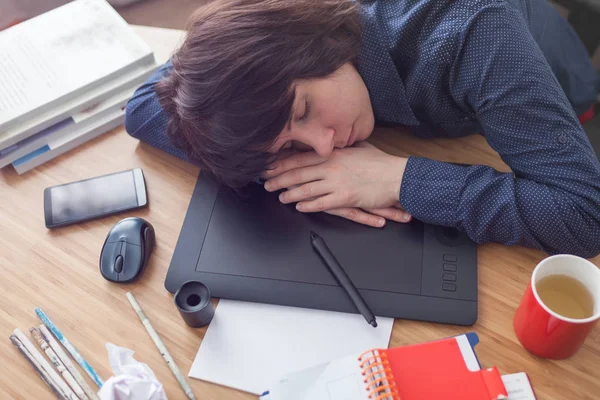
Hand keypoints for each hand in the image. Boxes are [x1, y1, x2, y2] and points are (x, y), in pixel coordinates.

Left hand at [263, 142, 410, 224]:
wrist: (396, 177)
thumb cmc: (380, 163)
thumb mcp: (359, 148)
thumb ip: (343, 146)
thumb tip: (335, 141)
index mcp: (334, 153)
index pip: (302, 157)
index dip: (283, 162)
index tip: (270, 164)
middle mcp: (332, 166)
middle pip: (299, 172)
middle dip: (279, 178)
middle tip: (266, 182)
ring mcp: (337, 182)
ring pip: (306, 188)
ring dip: (290, 193)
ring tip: (279, 196)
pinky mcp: (344, 197)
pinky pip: (321, 202)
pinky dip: (308, 205)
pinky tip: (298, 206)